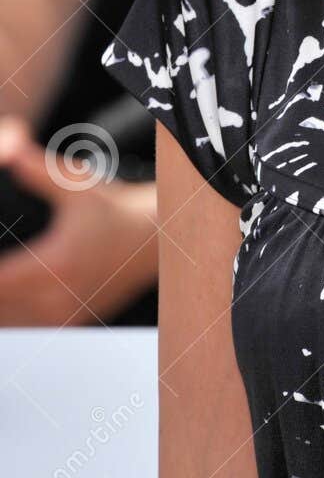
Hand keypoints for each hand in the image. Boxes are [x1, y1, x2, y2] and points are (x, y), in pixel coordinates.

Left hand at [0, 115, 156, 325]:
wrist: (154, 238)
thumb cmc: (116, 208)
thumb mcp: (76, 184)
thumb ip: (37, 171)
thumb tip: (9, 151)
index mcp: (57, 265)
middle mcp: (60, 297)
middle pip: (3, 306)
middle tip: (6, 255)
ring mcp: (67, 315)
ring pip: (14, 321)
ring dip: (5, 300)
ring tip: (10, 273)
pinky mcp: (73, 322)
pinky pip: (31, 326)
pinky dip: (16, 313)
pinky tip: (14, 292)